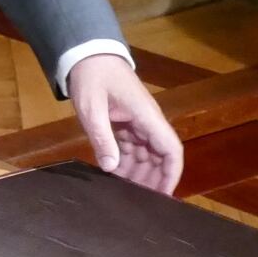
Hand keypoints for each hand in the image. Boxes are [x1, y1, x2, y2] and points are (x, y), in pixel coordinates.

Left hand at [67, 54, 183, 194]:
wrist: (86, 55)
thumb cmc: (92, 77)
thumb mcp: (92, 108)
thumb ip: (102, 137)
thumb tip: (112, 168)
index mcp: (147, 117)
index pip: (171, 149)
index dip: (171, 173)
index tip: (163, 195)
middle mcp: (148, 122)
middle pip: (160, 157)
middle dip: (152, 179)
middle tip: (138, 202)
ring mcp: (138, 122)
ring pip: (146, 154)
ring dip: (138, 173)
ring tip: (124, 193)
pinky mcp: (126, 123)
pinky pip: (132, 147)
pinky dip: (126, 162)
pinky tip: (114, 175)